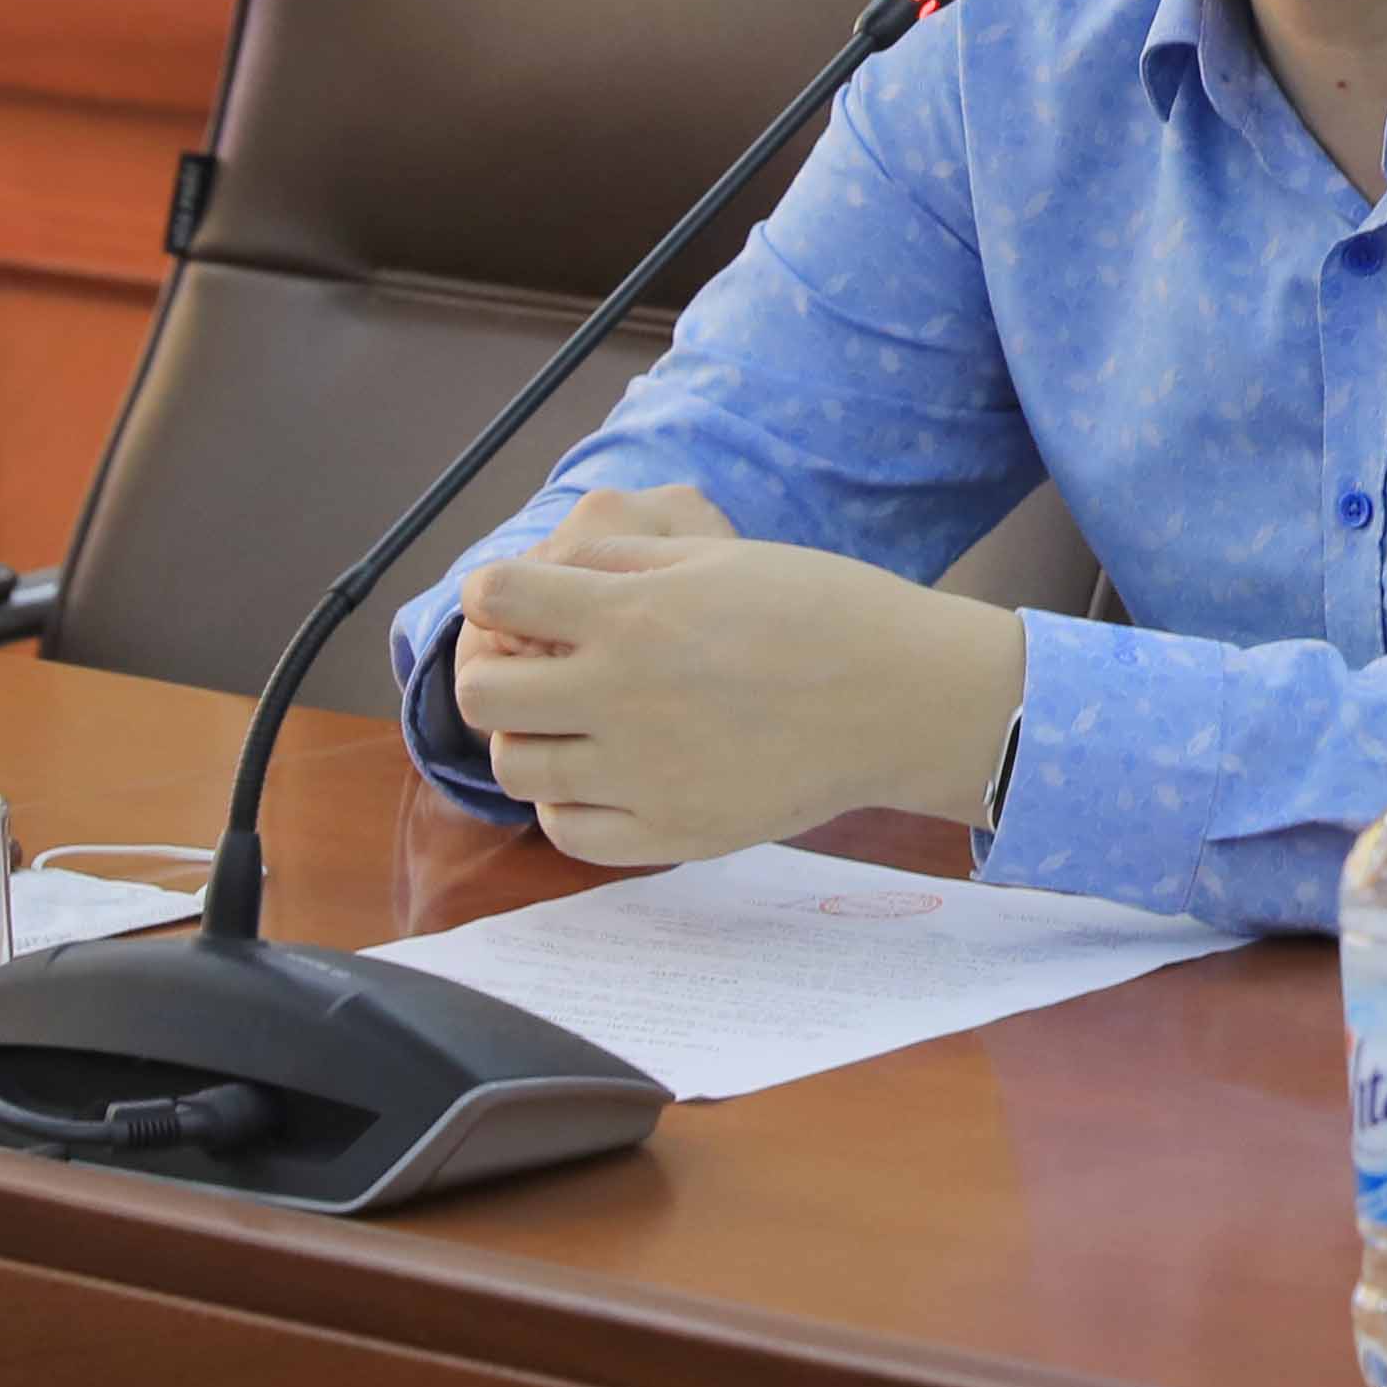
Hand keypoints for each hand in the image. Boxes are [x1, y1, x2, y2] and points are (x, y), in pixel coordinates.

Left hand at [453, 489, 1027, 868]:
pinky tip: (606, 777)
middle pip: (482, 695)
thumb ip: (621, 562)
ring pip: (515, 769)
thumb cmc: (823, 609)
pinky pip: (568, 831)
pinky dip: (570, 802)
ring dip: (530, 740)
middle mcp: (621, 695)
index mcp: (632, 613)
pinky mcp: (671, 832)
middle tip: (538, 671)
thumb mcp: (719, 553)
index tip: (521, 600)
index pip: (494, 596)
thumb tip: (546, 577)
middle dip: (497, 672)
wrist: (904, 697)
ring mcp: (642, 774)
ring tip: (577, 727)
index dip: (496, 591)